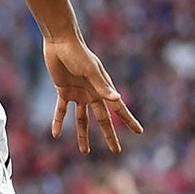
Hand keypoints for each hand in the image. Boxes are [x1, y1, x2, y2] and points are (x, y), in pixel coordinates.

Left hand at [44, 33, 140, 154]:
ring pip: (82, 119)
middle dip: (109, 135)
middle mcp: (93, 93)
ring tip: (85, 151)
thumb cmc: (79, 54)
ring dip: (83, 134)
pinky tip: (55, 134)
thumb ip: (102, 86)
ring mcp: (78, 93)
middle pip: (102, 119)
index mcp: (103, 89)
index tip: (139, 132)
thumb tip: (117, 100)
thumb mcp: (91, 71)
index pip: (119, 108)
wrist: (60, 42)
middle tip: (116, 151)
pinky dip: (58, 121)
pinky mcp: (63, 91)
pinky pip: (61, 110)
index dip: (129, 120)